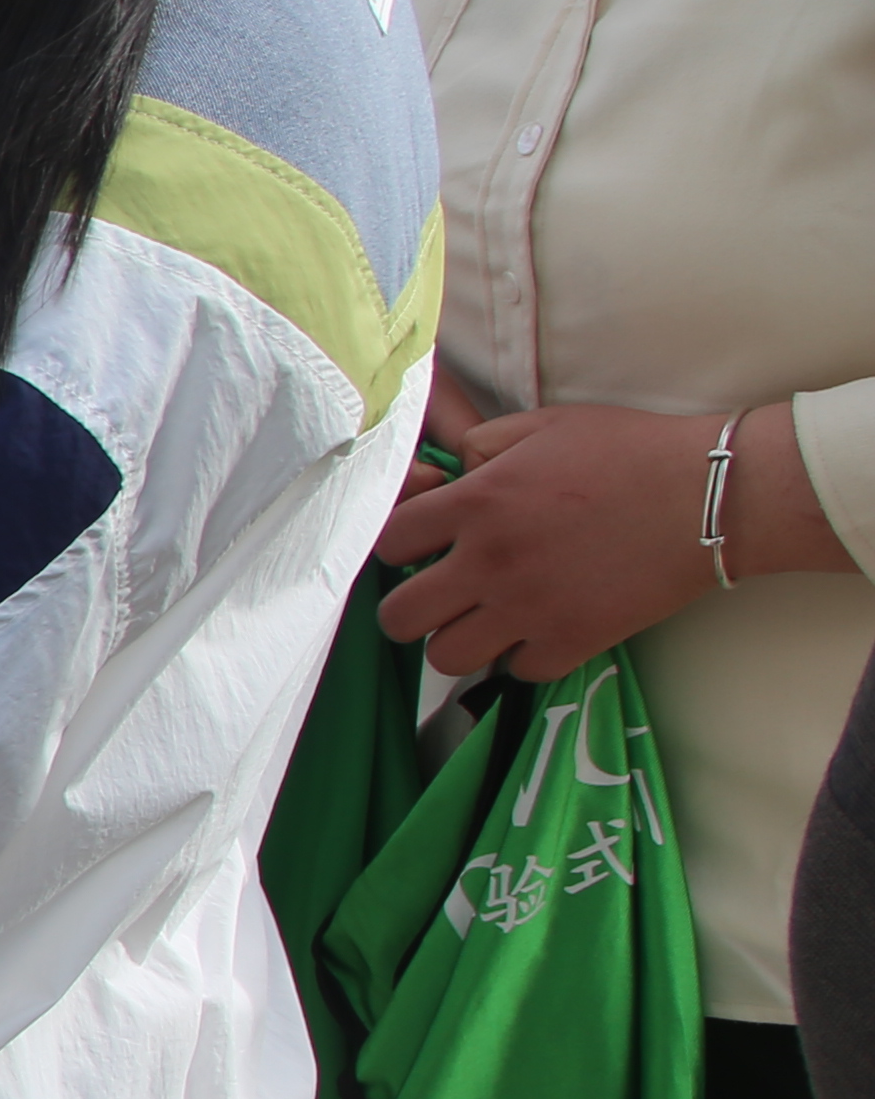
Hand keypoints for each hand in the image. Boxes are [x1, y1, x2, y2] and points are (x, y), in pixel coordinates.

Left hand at [374, 400, 795, 681]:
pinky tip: (540, 631)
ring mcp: (527, 608)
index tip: (427, 546)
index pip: (390, 543)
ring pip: (446, 657)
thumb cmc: (629, 450)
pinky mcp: (571, 641)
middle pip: (399, 617)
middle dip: (413, 607)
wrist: (709, 495)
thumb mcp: (543, 426)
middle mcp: (489, 562)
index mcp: (476, 503)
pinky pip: (516, 672)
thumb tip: (449, 478)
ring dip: (460, 640)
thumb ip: (482, 447)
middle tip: (443, 596)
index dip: (402, 545)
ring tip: (486, 620)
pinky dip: (523, 657)